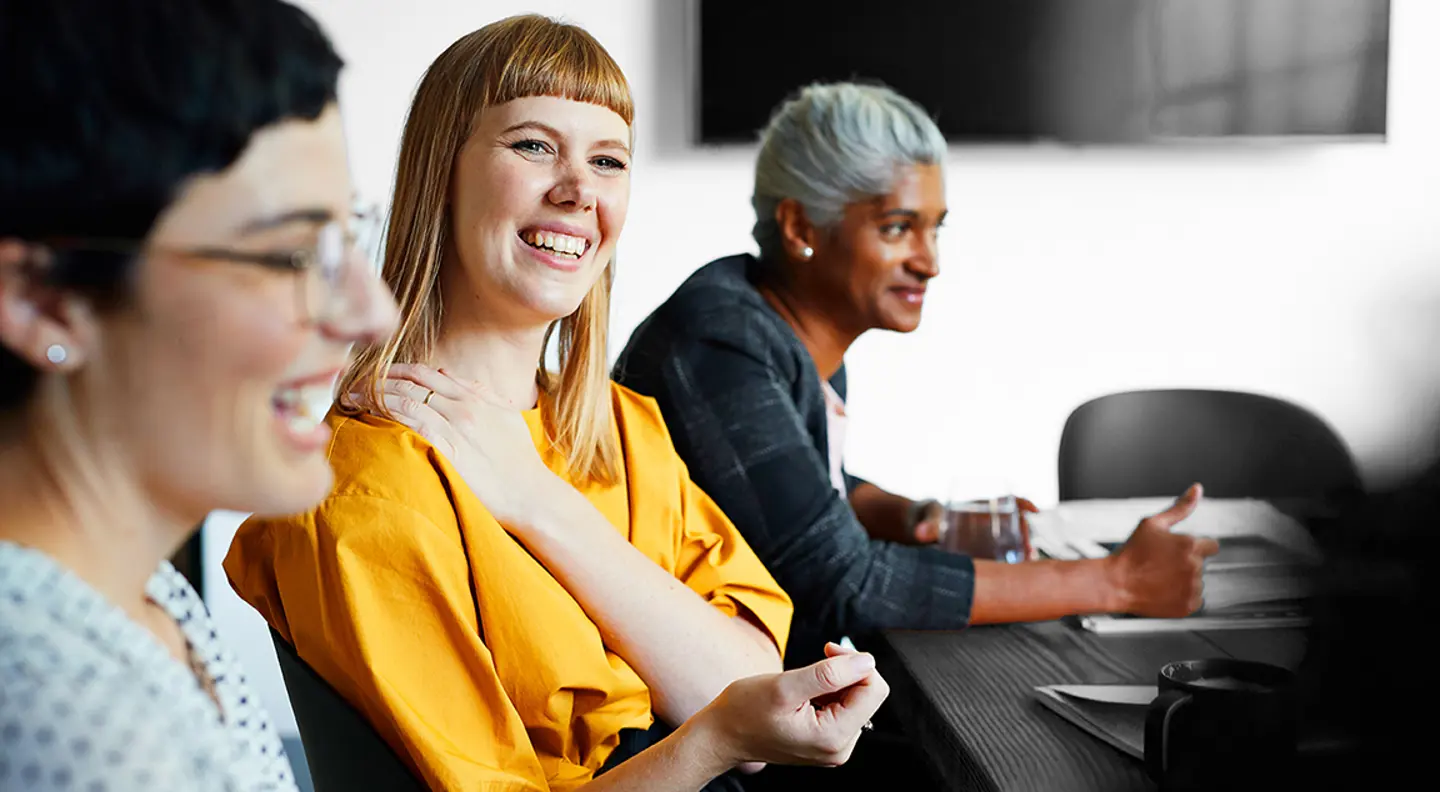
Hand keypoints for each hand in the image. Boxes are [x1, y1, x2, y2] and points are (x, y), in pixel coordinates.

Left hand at [369, 364, 561, 529]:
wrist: (530, 495)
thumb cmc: (520, 463)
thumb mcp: (507, 418)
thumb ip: (481, 394)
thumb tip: (450, 377)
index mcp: (476, 398)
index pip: (427, 373)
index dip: (396, 369)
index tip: (375, 373)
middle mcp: (464, 407)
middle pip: (411, 381)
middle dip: (377, 378)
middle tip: (352, 383)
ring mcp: (456, 426)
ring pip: (406, 397)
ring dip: (373, 393)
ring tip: (350, 396)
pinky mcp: (448, 447)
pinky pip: (410, 420)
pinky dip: (386, 410)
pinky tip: (368, 412)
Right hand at [696, 642, 888, 770]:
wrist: (723, 734)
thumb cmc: (744, 712)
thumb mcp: (785, 686)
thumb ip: (829, 674)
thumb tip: (866, 661)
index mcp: (833, 737)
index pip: (874, 690)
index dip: (855, 662)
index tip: (828, 650)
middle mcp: (839, 748)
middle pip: (868, 694)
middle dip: (846, 671)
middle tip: (818, 659)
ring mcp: (834, 746)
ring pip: (856, 698)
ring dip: (835, 680)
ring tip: (803, 683)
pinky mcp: (827, 740)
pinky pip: (843, 707)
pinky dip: (828, 691)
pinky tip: (805, 693)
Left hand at [917, 497, 1039, 559]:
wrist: (926, 530)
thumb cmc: (932, 517)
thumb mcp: (931, 519)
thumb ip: (928, 526)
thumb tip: (919, 533)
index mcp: (983, 506)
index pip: (1009, 500)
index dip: (1023, 503)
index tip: (1033, 510)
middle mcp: (993, 520)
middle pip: (1018, 524)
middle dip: (1026, 535)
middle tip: (1027, 550)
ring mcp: (993, 536)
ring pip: (1016, 541)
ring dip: (1024, 550)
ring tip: (1025, 563)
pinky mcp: (989, 552)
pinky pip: (1007, 556)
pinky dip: (1016, 563)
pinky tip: (1018, 575)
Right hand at [1104, 484, 1219, 616]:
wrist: (1115, 583)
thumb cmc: (1131, 552)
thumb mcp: (1152, 523)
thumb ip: (1180, 507)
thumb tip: (1197, 489)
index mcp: (1190, 545)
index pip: (1212, 546)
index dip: (1195, 547)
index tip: (1178, 552)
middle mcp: (1195, 567)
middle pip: (1201, 564)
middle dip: (1185, 563)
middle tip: (1161, 565)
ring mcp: (1192, 588)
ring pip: (1197, 582)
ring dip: (1183, 580)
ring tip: (1159, 578)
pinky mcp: (1188, 606)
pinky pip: (1193, 599)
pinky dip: (1181, 596)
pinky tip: (1163, 591)